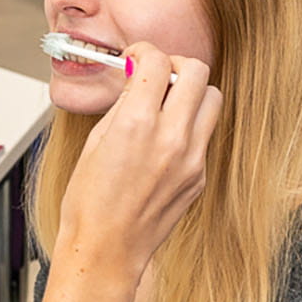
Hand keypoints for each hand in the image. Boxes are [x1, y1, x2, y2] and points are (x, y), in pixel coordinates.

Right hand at [56, 42, 221, 277]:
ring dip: (191, 93)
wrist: (107, 249)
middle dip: (174, 65)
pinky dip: (189, 127)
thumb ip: (122, 106)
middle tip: (157, 75)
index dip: (144, 52)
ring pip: (212, 99)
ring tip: (167, 106)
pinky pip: (205, 134)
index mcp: (137, 125)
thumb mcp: (95, 143)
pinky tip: (164, 142)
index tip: (136, 58)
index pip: (156, 62)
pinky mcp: (200, 176)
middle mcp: (172, 137)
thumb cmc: (90, 203)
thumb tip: (136, 81)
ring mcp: (192, 158)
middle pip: (196, 71)